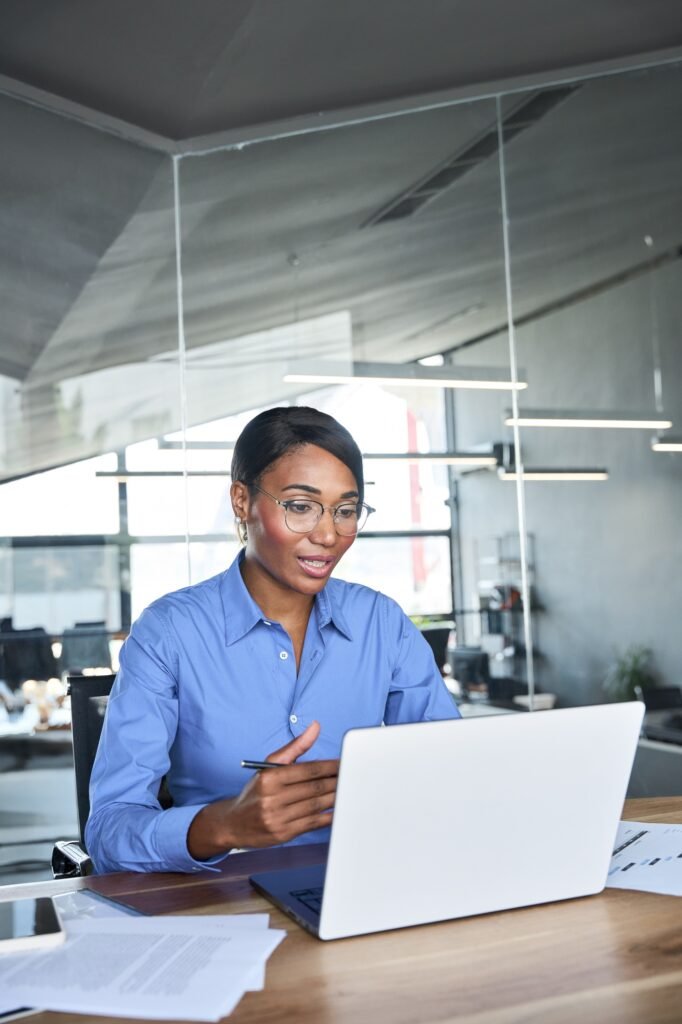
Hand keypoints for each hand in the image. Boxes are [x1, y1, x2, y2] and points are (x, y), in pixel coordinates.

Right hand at [187, 721, 337, 859]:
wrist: (233, 823)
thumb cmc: (256, 791)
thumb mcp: (269, 765)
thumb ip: (295, 747)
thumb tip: (315, 727)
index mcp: (270, 778)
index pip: (307, 770)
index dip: (329, 767)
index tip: (343, 764)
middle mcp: (272, 798)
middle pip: (314, 788)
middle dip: (336, 781)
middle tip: (351, 776)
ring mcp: (278, 818)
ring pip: (316, 805)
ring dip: (335, 797)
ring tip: (348, 790)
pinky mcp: (283, 834)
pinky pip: (312, 823)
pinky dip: (327, 816)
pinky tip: (337, 809)